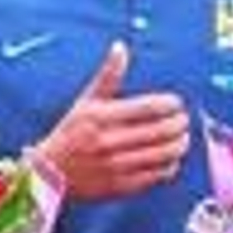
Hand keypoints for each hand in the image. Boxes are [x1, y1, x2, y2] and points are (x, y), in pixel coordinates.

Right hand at [34, 42, 189, 200]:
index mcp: (102, 117)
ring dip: (180, 143)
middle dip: (180, 123)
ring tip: (180, 137)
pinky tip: (168, 157)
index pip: (151, 108)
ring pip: (165, 153)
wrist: (50, 174)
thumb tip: (120, 47)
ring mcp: (117, 166)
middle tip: (183, 120)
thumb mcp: (86, 101)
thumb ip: (108, 76)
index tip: (176, 103)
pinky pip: (158, 175)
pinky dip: (170, 164)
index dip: (172, 104)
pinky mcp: (122, 186)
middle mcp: (110, 142)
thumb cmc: (70, 133)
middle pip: (163, 131)